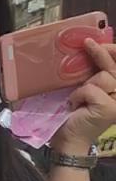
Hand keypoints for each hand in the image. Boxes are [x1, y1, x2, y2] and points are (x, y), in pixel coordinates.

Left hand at [50, 39, 115, 155]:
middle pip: (113, 68)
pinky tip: (75, 106)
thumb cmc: (75, 115)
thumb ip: (94, 74)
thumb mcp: (86, 90)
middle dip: (101, 53)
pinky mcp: (108, 109)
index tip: (100, 40)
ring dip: (84, 85)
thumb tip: (91, 46)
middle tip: (87, 42)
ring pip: (102, 77)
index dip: (114, 52)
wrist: (69, 140)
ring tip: (77, 99)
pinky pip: (91, 88)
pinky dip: (78, 95)